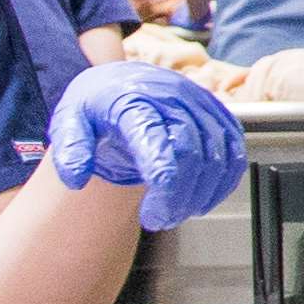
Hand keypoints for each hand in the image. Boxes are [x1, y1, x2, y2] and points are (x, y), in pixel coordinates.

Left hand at [45, 62, 246, 226]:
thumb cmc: (97, 107)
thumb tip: (77, 177)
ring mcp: (200, 105)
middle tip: (156, 220)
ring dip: (198, 195)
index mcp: (132, 98)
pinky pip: (234, 154)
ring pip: (217, 156)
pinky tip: (200, 201)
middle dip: (176, 195)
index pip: (152, 130)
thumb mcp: (69, 121)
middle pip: (189, 150)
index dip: (161, 161)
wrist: (122, 83)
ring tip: (173, 214)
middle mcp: (172, 97)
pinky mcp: (219, 116)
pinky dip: (222, 183)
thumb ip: (69, 148)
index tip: (160, 192)